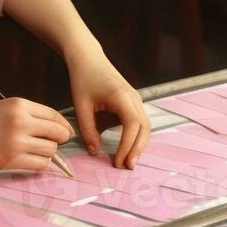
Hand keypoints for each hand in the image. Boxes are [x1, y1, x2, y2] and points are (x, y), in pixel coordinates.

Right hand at [0, 99, 71, 172]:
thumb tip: (56, 129)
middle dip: (58, 140)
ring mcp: (17, 141)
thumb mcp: (5, 108)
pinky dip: (39, 165)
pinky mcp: (11, 159)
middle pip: (58, 133)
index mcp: (20, 105)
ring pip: (51, 150)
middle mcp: (21, 121)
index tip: (66, 133)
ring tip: (32, 152)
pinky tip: (29, 161)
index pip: (54, 115)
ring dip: (46, 154)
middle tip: (49, 144)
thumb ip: (29, 115)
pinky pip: (40, 165)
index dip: (64, 126)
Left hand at [68, 48, 149, 168]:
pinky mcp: (133, 102)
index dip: (127, 145)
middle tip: (126, 168)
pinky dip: (137, 137)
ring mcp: (136, 99)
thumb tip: (95, 152)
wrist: (88, 59)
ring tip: (129, 162)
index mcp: (121, 96)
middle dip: (137, 149)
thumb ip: (88, 130)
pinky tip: (129, 149)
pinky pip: (141, 122)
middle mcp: (134, 98)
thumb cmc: (83, 79)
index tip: (118, 161)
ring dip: (139, 145)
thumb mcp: (81, 105)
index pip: (132, 125)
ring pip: (145, 126)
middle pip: (144, 128)